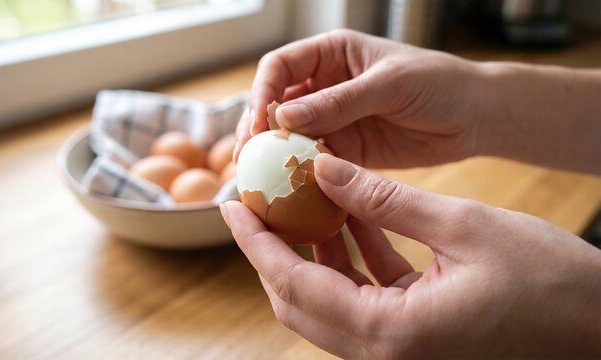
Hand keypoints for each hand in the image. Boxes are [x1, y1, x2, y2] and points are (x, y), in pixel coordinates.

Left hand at [220, 154, 600, 358]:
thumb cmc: (550, 283)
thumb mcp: (462, 225)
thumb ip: (384, 200)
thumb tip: (324, 170)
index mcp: (391, 334)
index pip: (294, 284)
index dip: (257, 242)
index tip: (232, 206)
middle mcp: (385, 356)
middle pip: (299, 301)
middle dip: (274, 250)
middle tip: (259, 205)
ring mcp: (399, 355)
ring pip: (328, 302)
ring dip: (313, 254)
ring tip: (304, 204)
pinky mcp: (415, 343)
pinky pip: (364, 302)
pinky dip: (351, 263)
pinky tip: (351, 223)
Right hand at [234, 29, 483, 168]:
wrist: (475, 117)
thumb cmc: (439, 83)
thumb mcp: (388, 85)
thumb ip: (338, 101)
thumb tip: (283, 117)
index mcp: (331, 55)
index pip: (280, 67)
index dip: (262, 92)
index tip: (261, 123)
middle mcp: (325, 86)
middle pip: (275, 104)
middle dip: (258, 128)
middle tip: (248, 158)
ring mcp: (334, 120)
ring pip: (290, 136)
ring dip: (273, 156)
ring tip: (259, 179)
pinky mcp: (346, 150)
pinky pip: (314, 161)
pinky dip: (300, 174)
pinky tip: (290, 190)